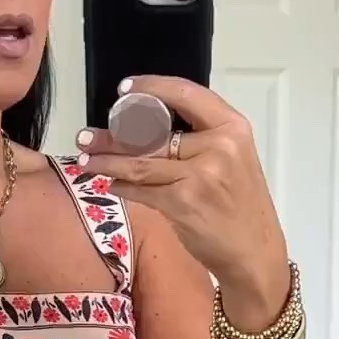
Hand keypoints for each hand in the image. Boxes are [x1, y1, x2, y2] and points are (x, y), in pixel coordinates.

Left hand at [78, 76, 290, 325]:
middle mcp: (218, 145)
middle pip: (153, 133)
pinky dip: (121, 186)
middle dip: (113, 136)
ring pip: (139, 162)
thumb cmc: (240, 206)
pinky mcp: (182, 201)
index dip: (151, 87)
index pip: (186, 94)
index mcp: (232, 127)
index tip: (124, 90)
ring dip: (106, 161)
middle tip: (86, 136)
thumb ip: (199, 140)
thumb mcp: (232, 160)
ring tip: (85, 161)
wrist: (254, 251)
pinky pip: (141, 189)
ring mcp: (200, 173)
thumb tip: (144, 129)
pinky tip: (111, 184)